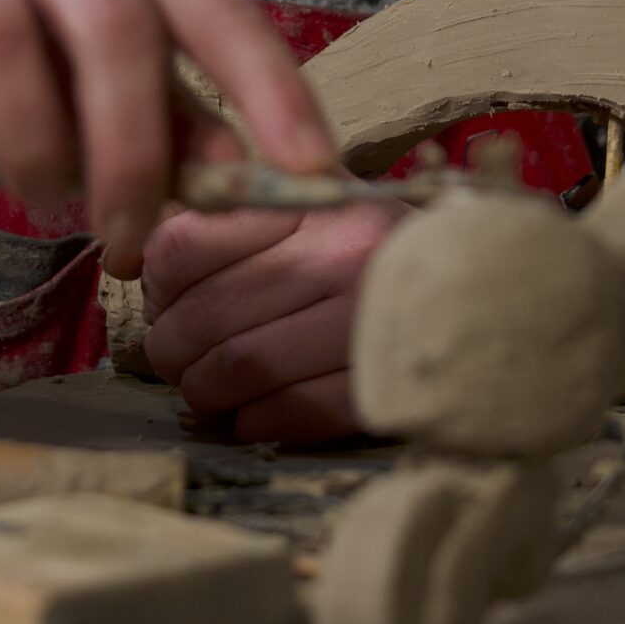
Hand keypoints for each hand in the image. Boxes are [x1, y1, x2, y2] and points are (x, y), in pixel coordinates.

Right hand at [0, 0, 333, 273]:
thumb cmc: (12, 87)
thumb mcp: (109, 110)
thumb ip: (179, 131)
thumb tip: (249, 177)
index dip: (266, 84)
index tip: (310, 169)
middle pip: (110, 17)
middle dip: (131, 148)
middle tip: (127, 237)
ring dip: (29, 141)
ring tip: (37, 198)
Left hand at [142, 199, 405, 442]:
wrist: (494, 297)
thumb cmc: (381, 247)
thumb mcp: (317, 201)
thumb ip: (233, 212)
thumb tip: (130, 254)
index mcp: (318, 202)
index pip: (184, 244)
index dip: (156, 279)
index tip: (164, 293)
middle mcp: (346, 257)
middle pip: (200, 317)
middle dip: (171, 348)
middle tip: (176, 355)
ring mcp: (367, 326)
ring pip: (232, 371)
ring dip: (202, 391)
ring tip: (208, 386)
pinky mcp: (382, 389)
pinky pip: (281, 417)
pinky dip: (250, 422)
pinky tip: (254, 412)